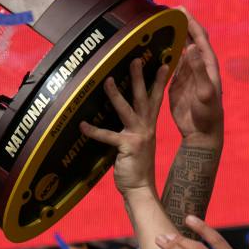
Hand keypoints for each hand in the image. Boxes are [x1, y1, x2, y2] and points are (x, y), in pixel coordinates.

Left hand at [79, 54, 173, 194]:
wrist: (141, 189)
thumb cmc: (138, 167)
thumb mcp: (140, 143)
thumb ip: (134, 129)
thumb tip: (125, 118)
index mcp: (149, 126)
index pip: (156, 99)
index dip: (160, 82)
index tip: (165, 64)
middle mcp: (146, 128)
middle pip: (143, 98)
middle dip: (140, 78)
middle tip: (137, 60)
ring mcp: (137, 136)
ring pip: (126, 110)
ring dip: (116, 94)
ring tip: (107, 80)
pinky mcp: (126, 147)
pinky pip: (107, 136)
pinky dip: (94, 130)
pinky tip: (82, 124)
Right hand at [167, 16, 222, 146]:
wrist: (201, 132)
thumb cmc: (208, 114)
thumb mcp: (205, 92)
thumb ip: (198, 70)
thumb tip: (190, 47)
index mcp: (208, 65)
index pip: (199, 38)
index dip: (191, 22)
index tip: (180, 10)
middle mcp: (198, 66)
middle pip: (189, 39)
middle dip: (180, 25)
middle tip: (166, 12)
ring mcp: (187, 73)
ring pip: (178, 50)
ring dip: (170, 37)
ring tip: (158, 25)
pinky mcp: (177, 83)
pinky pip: (170, 63)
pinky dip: (163, 54)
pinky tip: (153, 47)